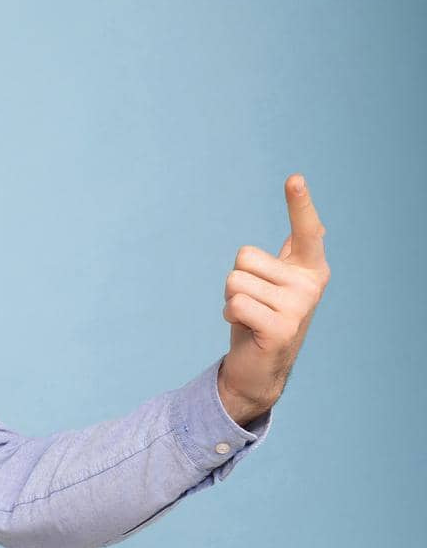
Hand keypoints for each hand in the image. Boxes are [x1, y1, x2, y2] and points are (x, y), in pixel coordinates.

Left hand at [218, 173, 330, 425]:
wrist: (260, 368)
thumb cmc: (262, 316)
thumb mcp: (277, 282)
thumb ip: (294, 255)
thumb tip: (317, 225)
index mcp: (310, 267)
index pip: (305, 229)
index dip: (299, 204)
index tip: (294, 178)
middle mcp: (310, 283)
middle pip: (244, 257)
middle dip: (237, 279)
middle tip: (253, 303)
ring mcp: (299, 307)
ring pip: (234, 281)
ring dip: (232, 300)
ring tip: (250, 317)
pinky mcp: (281, 329)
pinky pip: (234, 304)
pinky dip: (230, 316)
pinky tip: (247, 330)